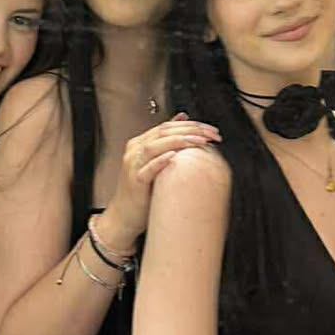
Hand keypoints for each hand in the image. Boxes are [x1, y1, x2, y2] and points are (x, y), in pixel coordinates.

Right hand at [101, 115, 220, 246]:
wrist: (124, 216)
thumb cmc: (142, 191)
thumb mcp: (155, 162)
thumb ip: (167, 141)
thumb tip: (182, 118)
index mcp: (140, 143)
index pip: (167, 126)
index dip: (190, 125)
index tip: (210, 130)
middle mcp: (135, 150)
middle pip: (163, 132)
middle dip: (189, 130)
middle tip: (210, 134)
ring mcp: (133, 165)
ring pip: (154, 146)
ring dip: (178, 141)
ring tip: (199, 141)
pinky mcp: (134, 182)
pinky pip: (147, 169)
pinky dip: (159, 161)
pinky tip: (173, 156)